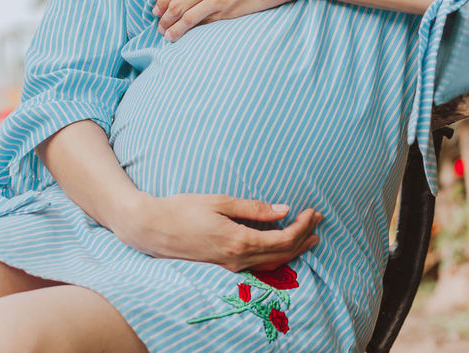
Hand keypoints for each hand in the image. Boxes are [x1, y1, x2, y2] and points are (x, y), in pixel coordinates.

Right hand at [113, 193, 322, 272]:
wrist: (150, 229)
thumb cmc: (183, 210)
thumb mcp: (220, 202)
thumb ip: (254, 208)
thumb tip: (284, 210)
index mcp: (238, 241)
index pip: (283, 240)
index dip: (302, 227)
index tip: (312, 211)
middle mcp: (237, 260)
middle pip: (282, 254)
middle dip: (304, 237)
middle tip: (318, 221)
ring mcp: (230, 267)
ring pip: (272, 263)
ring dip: (294, 249)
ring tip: (309, 236)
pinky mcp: (223, 267)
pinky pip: (258, 265)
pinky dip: (277, 256)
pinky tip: (283, 246)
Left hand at [153, 0, 318, 40]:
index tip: (157, 8)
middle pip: (178, 2)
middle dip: (165, 16)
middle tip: (159, 25)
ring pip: (188, 15)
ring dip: (174, 28)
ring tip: (167, 36)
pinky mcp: (231, 11)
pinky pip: (207, 22)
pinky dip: (195, 30)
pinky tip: (189, 36)